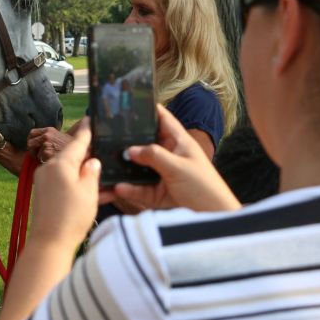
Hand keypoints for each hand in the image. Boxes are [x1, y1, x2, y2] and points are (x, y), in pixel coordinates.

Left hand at [25, 123, 75, 162]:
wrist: (86, 152)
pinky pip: (41, 161)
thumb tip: (41, 142)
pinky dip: (46, 164)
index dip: (32, 141)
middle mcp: (47, 135)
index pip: (32, 133)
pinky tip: (55, 164)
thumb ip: (51, 138)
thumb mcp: (62, 137)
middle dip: (32, 151)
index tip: (34, 147)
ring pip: (35, 154)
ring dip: (40, 159)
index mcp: (50, 130)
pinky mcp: (48, 154)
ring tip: (50, 161)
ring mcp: (47, 144)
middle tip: (39, 156)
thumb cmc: (74, 148)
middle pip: (30, 143)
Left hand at [28, 119, 100, 249]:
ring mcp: (44, 182)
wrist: (49, 244)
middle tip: (103, 154)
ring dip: (84, 175)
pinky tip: (92, 194)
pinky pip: (63, 185)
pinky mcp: (43, 196)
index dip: (86, 131)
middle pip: (72, 157)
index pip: (77, 142)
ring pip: (69, 173)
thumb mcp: (89, 191)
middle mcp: (49, 169)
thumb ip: (92, 172)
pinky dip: (77, 187)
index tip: (91, 119)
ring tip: (103, 179)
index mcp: (61, 163)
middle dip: (88, 158)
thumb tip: (92, 161)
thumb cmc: (71, 217)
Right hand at [99, 105, 240, 212]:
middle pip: (146, 143)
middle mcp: (169, 156)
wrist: (213, 216)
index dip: (150, 110)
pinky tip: (118, 187)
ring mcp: (163, 175)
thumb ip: (154, 156)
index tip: (131, 102)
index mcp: (179, 143)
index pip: (164, 120)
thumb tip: (130, 149)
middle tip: (107, 134)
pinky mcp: (158, 194)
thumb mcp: (178, 167)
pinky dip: (129, 188)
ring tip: (107, 162)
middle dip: (129, 140)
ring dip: (126, 168)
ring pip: (140, 168)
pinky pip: (139, 189)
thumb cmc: (203, 186)